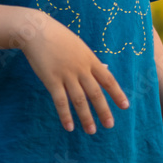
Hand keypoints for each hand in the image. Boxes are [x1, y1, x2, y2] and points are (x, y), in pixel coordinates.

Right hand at [19, 11, 128, 133]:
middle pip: (95, 93)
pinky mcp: (51, 79)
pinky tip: (69, 127)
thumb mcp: (80, 46)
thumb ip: (91, 60)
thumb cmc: (59, 38)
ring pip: (79, 100)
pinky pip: (60, 101)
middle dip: (104, 110)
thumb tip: (106, 69)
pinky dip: (65, 115)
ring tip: (91, 131)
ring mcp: (66, 74)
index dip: (117, 93)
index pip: (108, 79)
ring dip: (86, 117)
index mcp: (90, 60)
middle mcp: (81, 69)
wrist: (37, 31)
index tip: (125, 106)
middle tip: (110, 125)